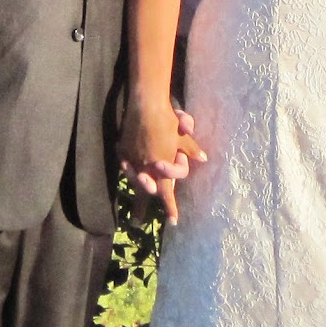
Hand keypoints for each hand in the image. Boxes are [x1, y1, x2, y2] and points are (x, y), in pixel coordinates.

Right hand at [119, 102, 206, 224]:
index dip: (170, 208)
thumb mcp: (182, 136)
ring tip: (131, 199)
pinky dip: (127, 169)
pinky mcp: (122, 150)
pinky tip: (127, 171)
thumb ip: (190, 149)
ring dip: (135, 189)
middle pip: (144, 192)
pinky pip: (125, 164)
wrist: (145, 105)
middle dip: (141, 208)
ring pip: (133, 179)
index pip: (167, 193)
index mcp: (161, 167)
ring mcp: (132, 159)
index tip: (173, 221)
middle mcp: (146, 167)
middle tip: (138, 221)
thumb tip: (203, 159)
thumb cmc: (168, 120)